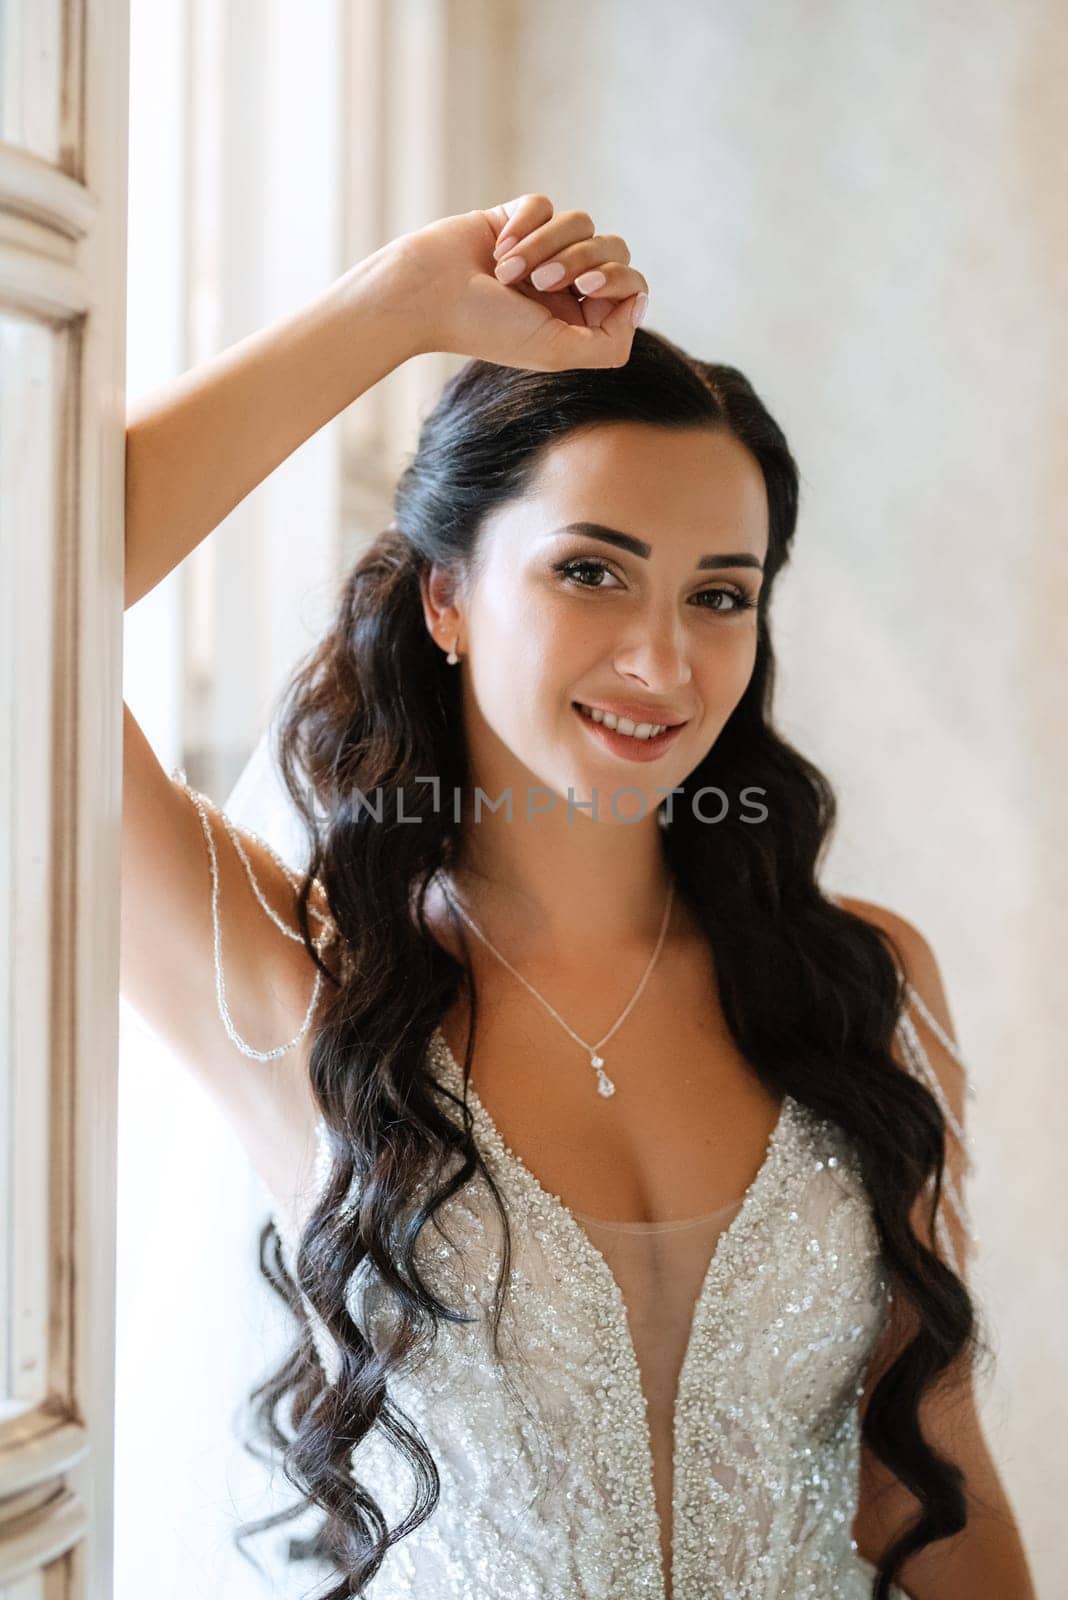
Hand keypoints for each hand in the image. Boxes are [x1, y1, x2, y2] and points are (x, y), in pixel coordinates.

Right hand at [395, 194, 648, 369]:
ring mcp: (541, 250)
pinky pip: (544, 204)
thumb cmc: (486, 328)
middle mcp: (564, 285)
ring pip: (581, 222)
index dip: (618, 281)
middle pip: (614, 248)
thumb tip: (640, 303)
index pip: (630, 287)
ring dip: (544, 245)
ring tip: (508, 271)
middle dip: (582, 259)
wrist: (427, 295)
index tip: (588, 289)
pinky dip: (524, 225)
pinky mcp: (515, 219)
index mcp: (578, 320)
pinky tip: (499, 247)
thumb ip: (610, 344)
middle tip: (544, 281)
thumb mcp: (557, 351)